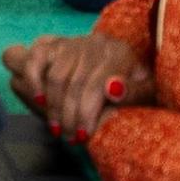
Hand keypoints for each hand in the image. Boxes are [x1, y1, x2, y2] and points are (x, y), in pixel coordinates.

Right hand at [5, 32, 144, 135]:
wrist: (124, 69)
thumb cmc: (135, 86)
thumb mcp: (146, 92)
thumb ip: (135, 91)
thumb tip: (113, 89)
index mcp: (120, 53)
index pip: (96, 85)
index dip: (87, 113)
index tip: (84, 136)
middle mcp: (95, 43)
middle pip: (75, 84)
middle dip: (70, 116)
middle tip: (70, 138)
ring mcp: (73, 42)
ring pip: (55, 76)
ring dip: (53, 107)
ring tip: (58, 128)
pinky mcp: (53, 44)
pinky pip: (36, 57)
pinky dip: (33, 79)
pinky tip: (39, 100)